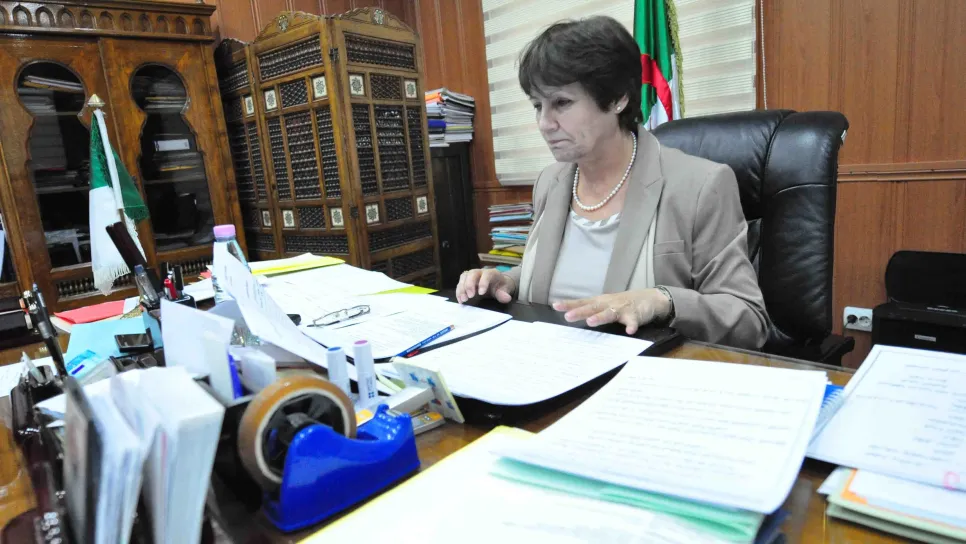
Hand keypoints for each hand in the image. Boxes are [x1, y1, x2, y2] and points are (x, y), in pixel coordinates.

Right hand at [456, 269, 515, 303]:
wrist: (497, 283)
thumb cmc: (501, 286)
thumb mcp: (505, 290)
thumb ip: (504, 294)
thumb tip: (506, 298)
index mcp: (492, 273)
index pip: (487, 274)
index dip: (483, 282)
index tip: (481, 293)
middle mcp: (481, 272)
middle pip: (472, 273)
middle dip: (469, 284)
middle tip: (470, 296)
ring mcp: (472, 275)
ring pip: (464, 277)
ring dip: (462, 288)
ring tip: (463, 299)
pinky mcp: (466, 280)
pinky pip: (460, 283)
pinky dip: (459, 291)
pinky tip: (460, 300)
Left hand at [552, 289, 671, 334]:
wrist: (650, 298)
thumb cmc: (622, 303)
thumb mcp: (605, 304)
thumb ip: (592, 310)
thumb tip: (571, 315)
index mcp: (600, 302)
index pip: (582, 302)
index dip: (569, 304)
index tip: (555, 306)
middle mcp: (609, 304)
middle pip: (592, 307)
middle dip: (580, 311)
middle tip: (568, 316)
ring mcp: (622, 309)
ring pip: (609, 313)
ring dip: (600, 317)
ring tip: (591, 322)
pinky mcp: (635, 315)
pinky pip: (633, 321)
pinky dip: (631, 326)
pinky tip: (629, 331)